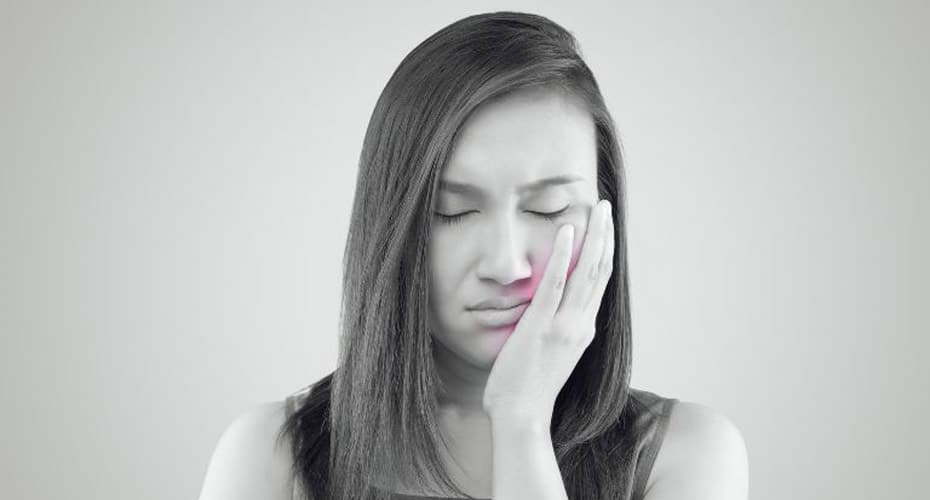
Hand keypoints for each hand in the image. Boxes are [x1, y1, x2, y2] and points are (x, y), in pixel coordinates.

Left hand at [482, 199, 614, 422]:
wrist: (521, 416)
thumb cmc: (526, 388)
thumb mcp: (548, 352)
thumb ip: (552, 326)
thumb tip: (544, 307)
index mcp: (583, 329)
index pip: (599, 282)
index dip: (605, 251)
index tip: (605, 227)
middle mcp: (581, 323)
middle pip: (601, 270)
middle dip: (606, 235)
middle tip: (607, 206)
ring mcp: (564, 324)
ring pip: (587, 271)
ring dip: (594, 236)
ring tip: (598, 209)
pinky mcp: (542, 325)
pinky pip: (556, 282)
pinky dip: (563, 254)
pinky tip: (566, 230)